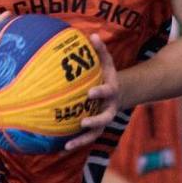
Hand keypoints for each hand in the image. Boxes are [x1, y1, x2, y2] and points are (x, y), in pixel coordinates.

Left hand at [64, 34, 120, 151]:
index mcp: (111, 92)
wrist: (120, 94)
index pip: (107, 92)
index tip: (90, 92)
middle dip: (95, 120)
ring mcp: (103, 121)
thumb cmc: (107, 75)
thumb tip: (92, 35)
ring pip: (95, 133)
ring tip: (68, 145)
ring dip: (82, 140)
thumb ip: (100, 50)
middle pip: (105, 118)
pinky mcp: (96, 129)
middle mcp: (109, 109)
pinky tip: (61, 148)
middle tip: (83, 122)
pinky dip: (76, 143)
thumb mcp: (106, 62)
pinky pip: (86, 138)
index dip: (100, 93)